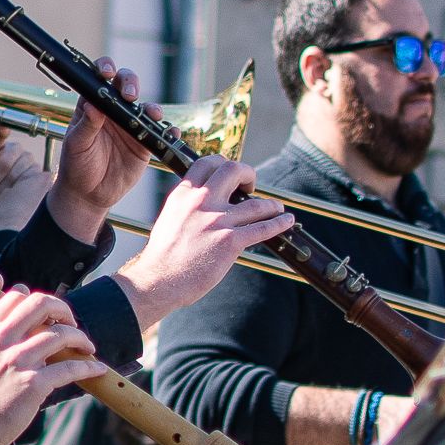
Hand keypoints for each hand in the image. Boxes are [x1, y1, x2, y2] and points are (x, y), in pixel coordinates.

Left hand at [0, 131, 50, 232]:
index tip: (0, 127)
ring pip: (16, 167)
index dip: (1, 129)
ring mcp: (28, 163)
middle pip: (8, 152)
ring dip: (1, 184)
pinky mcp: (40, 175)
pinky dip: (15, 189)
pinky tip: (12, 196)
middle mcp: (14, 153)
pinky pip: (28, 177)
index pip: (1, 132)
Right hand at [0, 287, 103, 444]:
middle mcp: (1, 340)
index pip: (16, 297)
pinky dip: (88, 367)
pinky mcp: (33, 384)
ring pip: (61, 335)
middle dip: (63, 309)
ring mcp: (18, 361)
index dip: (37, 300)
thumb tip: (21, 329)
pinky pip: (70, 368)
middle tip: (71, 322)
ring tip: (87, 347)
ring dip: (81, 338)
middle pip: (42, 305)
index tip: (49, 314)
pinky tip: (97, 368)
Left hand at [43, 59, 151, 237]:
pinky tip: (169, 134)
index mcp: (92, 105)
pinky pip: (160, 133)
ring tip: (152, 114)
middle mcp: (113, 110)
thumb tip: (92, 105)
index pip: (99, 78)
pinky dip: (168, 132)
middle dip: (131, 83)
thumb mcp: (76, 145)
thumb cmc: (76, 165)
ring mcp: (130, 125)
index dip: (105, 69)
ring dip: (152, 107)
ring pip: (146, 107)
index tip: (107, 73)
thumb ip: (86, 125)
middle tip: (130, 96)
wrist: (89, 194)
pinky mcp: (144, 143)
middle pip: (127, 85)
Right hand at [112, 154, 296, 326]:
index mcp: (183, 194)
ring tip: (276, 209)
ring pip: (256, 204)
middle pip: (233, 171)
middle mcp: (200, 202)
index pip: (207, 163)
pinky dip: (279, 223)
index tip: (231, 175)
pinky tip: (286, 221)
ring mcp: (216, 221)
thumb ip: (188, 206)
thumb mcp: (170, 218)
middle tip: (251, 186)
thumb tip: (207, 203)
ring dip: (271, 205)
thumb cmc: (163, 256)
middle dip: (248, 174)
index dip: (224, 164)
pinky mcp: (229, 242)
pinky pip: (262, 228)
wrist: (158, 280)